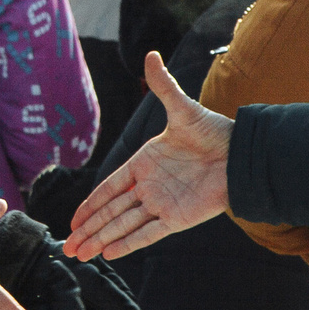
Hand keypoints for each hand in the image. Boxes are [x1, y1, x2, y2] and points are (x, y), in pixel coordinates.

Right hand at [63, 53, 234, 258]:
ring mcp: (162, 204)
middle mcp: (149, 187)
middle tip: (67, 246)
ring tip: (80, 254)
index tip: (73, 220)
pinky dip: (128, 244)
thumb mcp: (183, 108)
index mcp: (143, 164)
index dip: (90, 204)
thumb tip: (151, 54)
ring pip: (124, 226)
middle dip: (88, 230)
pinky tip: (109, 254)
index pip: (109, 188)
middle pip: (111, 213)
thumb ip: (163, 87)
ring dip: (101, 240)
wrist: (241, 155)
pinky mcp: (178, 219)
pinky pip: (148, 234)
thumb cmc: (214, 131)